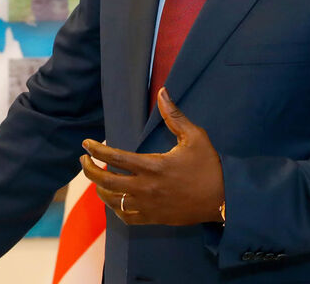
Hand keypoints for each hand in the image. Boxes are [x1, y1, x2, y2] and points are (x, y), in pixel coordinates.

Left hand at [79, 88, 223, 225]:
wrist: (225, 200)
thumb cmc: (209, 166)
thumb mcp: (195, 137)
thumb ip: (174, 116)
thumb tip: (162, 92)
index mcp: (152, 166)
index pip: (114, 158)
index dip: (96, 149)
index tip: (86, 143)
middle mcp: (145, 188)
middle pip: (105, 180)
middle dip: (89, 169)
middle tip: (83, 159)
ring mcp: (148, 206)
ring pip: (112, 200)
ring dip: (100, 188)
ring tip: (97, 177)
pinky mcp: (154, 219)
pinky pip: (126, 217)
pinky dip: (115, 208)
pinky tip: (114, 198)